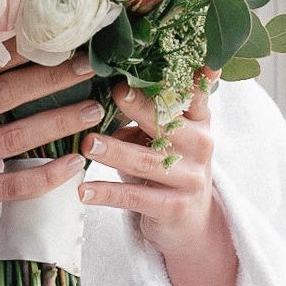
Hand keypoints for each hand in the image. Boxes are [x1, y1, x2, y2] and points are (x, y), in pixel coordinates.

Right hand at [0, 56, 100, 265]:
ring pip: (16, 136)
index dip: (18, 47)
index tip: (52, 34)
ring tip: (93, 110)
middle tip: (89, 66)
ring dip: (60, 122)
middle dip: (51, 78)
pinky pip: (11, 185)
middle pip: (5, 94)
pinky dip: (46, 176)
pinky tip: (73, 165)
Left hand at [77, 69, 223, 258]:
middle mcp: (201, 146)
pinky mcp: (174, 207)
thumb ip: (145, 115)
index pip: (195, 95)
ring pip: (149, 161)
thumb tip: (103, 101)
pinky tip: (83, 190)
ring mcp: (190, 178)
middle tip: (117, 92)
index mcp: (199, 121)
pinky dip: (107, 193)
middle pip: (170, 124)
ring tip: (88, 143)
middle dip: (143, 107)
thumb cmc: (169, 167)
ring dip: (116, 151)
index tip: (161, 62)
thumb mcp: (165, 138)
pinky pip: (136, 198)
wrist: (190, 223)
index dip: (181, 78)